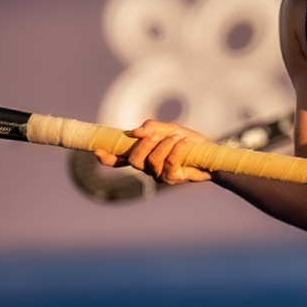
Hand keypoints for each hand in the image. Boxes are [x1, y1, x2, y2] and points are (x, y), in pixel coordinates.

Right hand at [98, 120, 214, 185]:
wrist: (209, 153)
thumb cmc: (186, 141)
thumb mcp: (169, 128)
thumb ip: (152, 127)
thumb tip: (135, 132)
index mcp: (142, 154)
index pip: (120, 158)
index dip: (107, 157)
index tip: (98, 151)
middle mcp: (147, 166)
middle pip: (135, 160)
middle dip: (144, 145)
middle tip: (156, 136)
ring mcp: (159, 174)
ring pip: (152, 161)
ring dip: (164, 145)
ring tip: (176, 138)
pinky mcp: (173, 178)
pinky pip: (169, 163)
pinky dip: (175, 150)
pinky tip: (182, 143)